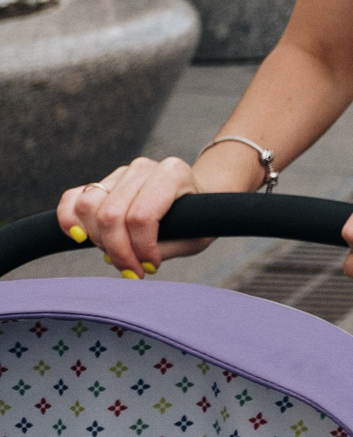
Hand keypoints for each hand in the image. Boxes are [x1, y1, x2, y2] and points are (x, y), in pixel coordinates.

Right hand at [58, 158, 214, 275]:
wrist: (198, 197)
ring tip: (118, 253)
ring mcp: (121, 173)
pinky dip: (68, 219)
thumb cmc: (197, 219)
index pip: (142, 216)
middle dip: (117, 250)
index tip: (151, 267)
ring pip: (88, 206)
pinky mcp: (102, 182)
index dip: (141, 248)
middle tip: (132, 268)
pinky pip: (72, 198)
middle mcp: (144, 168)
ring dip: (96, 239)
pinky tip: (79, 237)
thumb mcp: (194, 237)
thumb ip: (161, 248)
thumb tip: (113, 258)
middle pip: (110, 214)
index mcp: (173, 173)